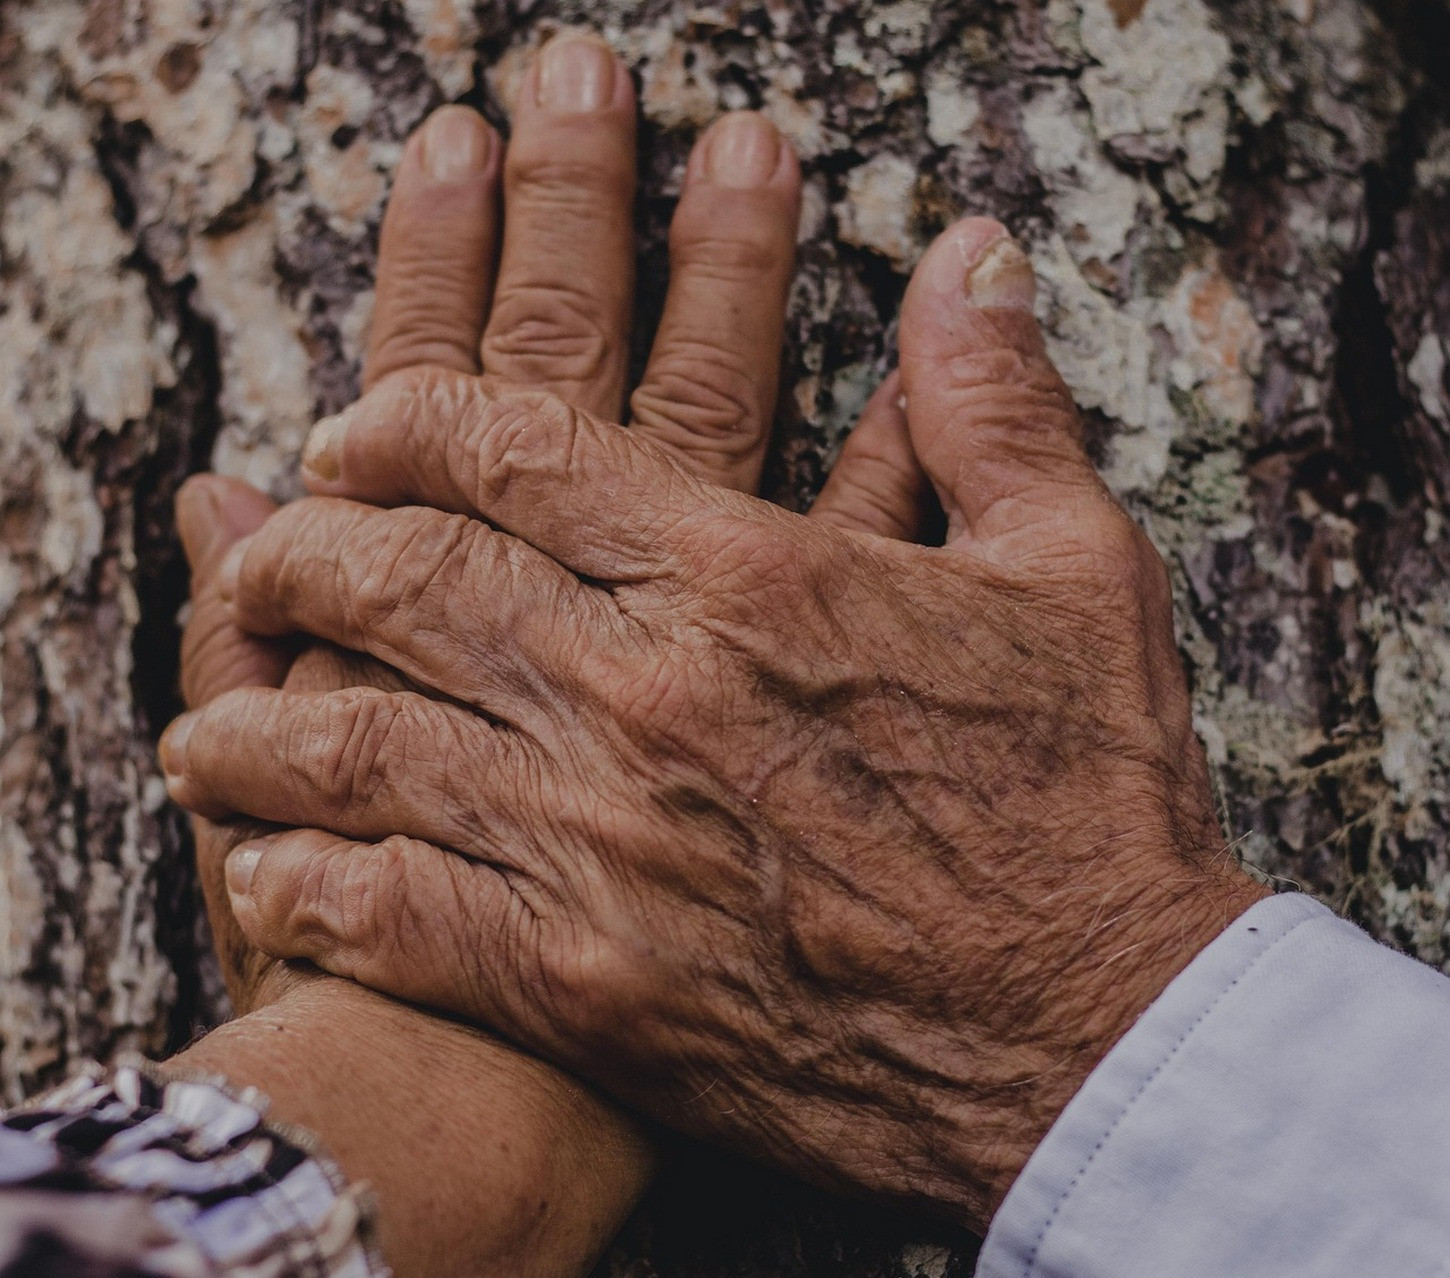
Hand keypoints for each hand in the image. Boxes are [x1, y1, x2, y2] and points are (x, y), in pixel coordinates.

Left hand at [163, 214, 1264, 1229]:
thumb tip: (967, 260)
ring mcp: (603, 847)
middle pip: (398, 581)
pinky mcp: (590, 988)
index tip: (356, 435)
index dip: (399, 426)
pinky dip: (310, 885)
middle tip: (272, 558)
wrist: (1097, 1034)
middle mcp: (644, 696)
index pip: (504, 452)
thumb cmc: (1089, 802)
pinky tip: (273, 870)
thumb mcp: (1076, 571)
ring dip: (260, 723)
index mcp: (744, 577)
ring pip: (360, 748)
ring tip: (213, 724)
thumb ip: (992, 406)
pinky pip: (395, 916)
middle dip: (305, 554)